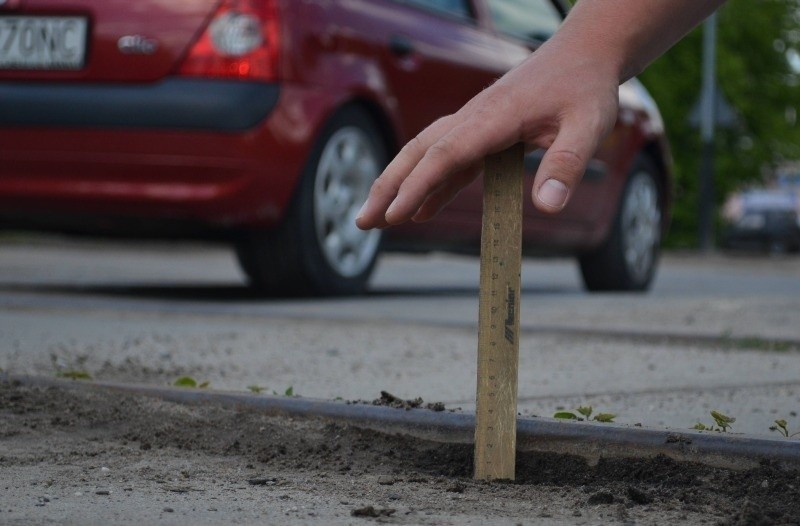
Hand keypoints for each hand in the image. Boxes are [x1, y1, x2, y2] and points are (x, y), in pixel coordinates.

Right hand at [355, 43, 619, 229]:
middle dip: (388, 187)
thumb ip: (567, 164)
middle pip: (419, 153)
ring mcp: (474, 124)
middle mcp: (474, 118)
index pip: (445, 154)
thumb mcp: (589, 125)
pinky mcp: (481, 131)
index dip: (418, 186)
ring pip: (424, 155)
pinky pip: (448, 161)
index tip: (395, 216)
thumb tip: (549, 206)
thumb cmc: (586, 88)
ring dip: (398, 185)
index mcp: (494, 117)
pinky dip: (430, 185)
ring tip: (376, 219)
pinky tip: (422, 211)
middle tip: (362, 221)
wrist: (583, 54)